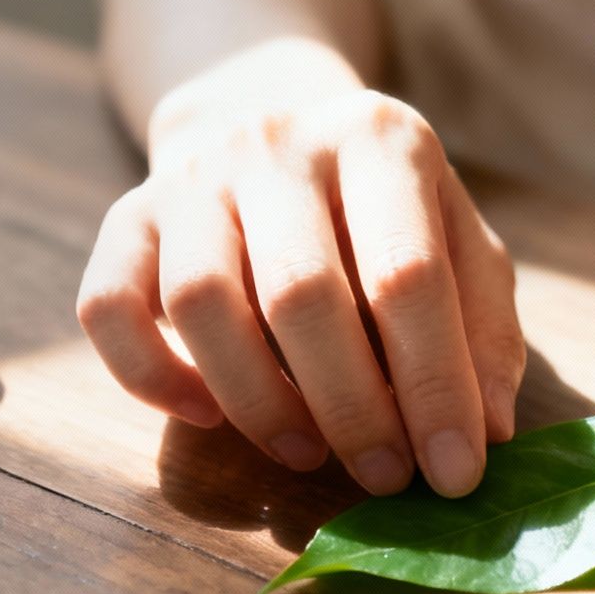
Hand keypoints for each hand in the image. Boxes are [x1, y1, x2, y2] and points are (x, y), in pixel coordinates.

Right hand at [77, 88, 523, 496]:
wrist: (269, 115)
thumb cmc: (384, 210)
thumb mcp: (459, 240)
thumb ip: (483, 327)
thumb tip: (486, 432)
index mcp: (380, 138)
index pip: (409, 275)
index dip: (435, 387)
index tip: (455, 474)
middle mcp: (278, 143)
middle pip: (302, 294)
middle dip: (351, 408)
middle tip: (383, 478)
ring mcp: (193, 177)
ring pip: (201, 303)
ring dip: (257, 402)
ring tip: (306, 453)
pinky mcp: (127, 215)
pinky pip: (108, 306)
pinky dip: (150, 377)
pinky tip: (205, 414)